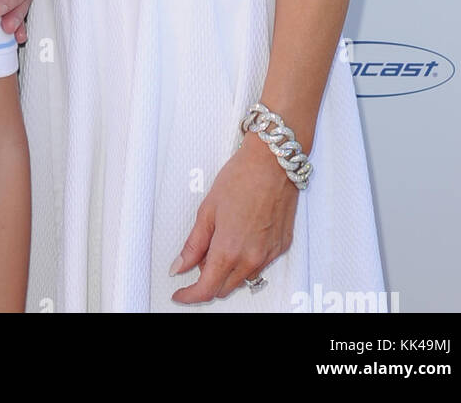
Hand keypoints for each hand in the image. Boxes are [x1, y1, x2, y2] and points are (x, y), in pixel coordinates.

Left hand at [169, 133, 298, 303]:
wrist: (272, 164)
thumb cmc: (241, 179)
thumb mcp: (207, 211)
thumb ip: (193, 245)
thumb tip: (179, 267)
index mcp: (229, 250)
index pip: (206, 290)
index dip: (190, 296)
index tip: (180, 293)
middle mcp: (252, 259)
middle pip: (224, 287)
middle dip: (207, 278)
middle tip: (198, 256)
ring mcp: (269, 255)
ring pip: (242, 279)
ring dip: (227, 269)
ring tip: (220, 238)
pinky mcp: (281, 248)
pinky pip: (259, 266)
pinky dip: (245, 260)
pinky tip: (240, 236)